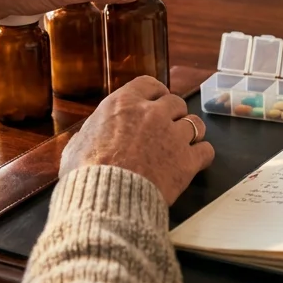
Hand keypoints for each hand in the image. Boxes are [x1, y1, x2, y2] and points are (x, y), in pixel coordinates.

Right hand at [60, 76, 214, 205]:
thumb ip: (87, 136)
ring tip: (184, 144)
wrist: (107, 198)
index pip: (150, 84)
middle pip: (176, 103)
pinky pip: (206, 150)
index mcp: (124, 104)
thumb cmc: (87, 174)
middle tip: (168, 129)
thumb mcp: (76, 146)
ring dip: (191, 132)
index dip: (156, 94)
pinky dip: (202, 155)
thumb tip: (84, 139)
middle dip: (173, 114)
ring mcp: (173, 136)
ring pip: (196, 123)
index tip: (157, 102)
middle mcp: (152, 114)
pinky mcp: (187, 160)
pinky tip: (195, 161)